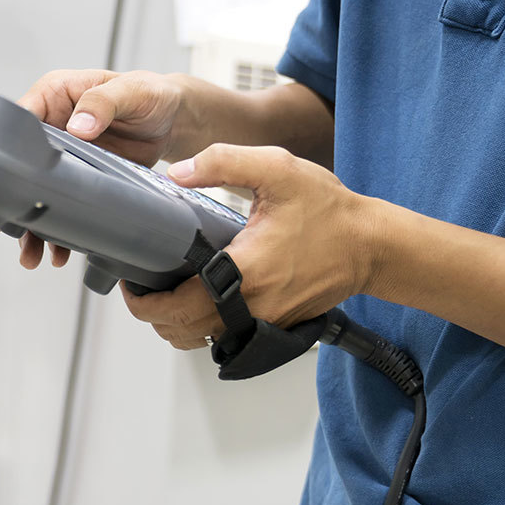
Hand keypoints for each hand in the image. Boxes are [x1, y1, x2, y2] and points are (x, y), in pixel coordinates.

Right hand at [14, 69, 190, 268]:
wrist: (173, 119)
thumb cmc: (148, 93)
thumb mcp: (130, 90)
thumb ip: (102, 103)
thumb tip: (78, 125)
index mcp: (54, 96)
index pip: (21, 118)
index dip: (11, 147)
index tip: (11, 176)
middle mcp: (52, 127)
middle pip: (23, 165)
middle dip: (18, 199)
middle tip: (16, 227)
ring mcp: (63, 156)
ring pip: (39, 191)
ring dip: (35, 226)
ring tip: (34, 252)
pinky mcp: (79, 178)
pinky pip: (63, 204)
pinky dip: (60, 230)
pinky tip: (60, 250)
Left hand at [121, 144, 379, 349]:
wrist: (373, 244)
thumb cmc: (330, 210)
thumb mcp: (277, 169)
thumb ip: (224, 162)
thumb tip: (179, 172)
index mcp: (244, 272)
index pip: (175, 308)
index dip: (142, 301)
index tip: (131, 282)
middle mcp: (252, 306)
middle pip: (180, 332)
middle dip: (152, 314)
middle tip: (141, 287)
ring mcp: (264, 321)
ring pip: (200, 342)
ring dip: (175, 324)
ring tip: (165, 294)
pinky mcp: (275, 326)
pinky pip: (224, 337)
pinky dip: (202, 327)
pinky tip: (198, 298)